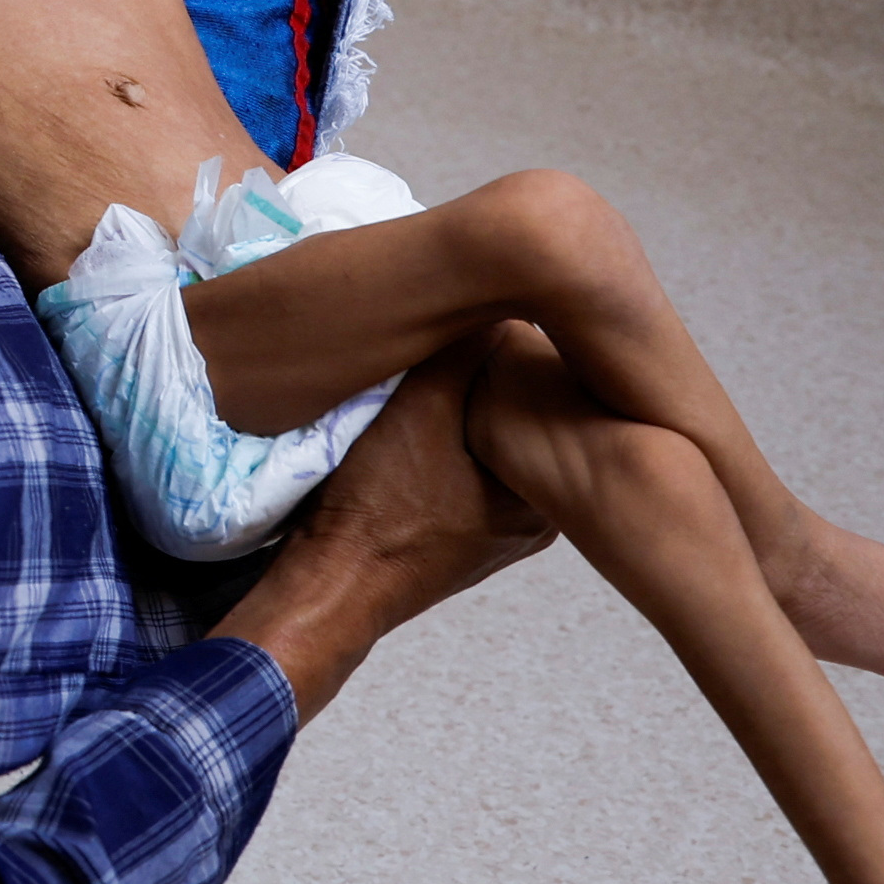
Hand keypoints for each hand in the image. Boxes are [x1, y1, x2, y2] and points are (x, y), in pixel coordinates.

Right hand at [210, 338, 543, 720]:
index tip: (486, 321)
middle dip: (494, 378)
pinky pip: (474, 467)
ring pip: (497, 441)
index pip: (553, 396)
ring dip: (468, 408)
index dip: (519, 349)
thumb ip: (463, 350)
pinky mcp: (468, 533)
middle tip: (456, 344)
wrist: (330, 581)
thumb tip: (496, 301)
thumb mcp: (419, 409)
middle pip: (527, 418)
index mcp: (547, 489)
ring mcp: (504, 528)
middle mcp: (540, 514)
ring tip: (434, 378)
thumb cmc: (375, 506)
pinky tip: (422, 422)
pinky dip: (453, 439)